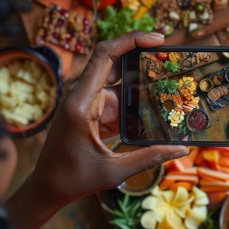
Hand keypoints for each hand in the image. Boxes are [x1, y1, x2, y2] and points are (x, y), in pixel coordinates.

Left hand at [6, 32, 189, 228]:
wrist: (47, 189)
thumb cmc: (73, 179)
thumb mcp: (114, 171)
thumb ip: (149, 158)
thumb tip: (181, 150)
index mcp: (82, 102)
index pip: (105, 56)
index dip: (131, 41)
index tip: (158, 40)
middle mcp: (83, 97)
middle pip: (114, 64)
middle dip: (142, 57)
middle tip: (171, 57)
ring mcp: (87, 104)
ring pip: (119, 86)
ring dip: (141, 86)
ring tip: (170, 85)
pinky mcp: (92, 114)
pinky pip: (117, 102)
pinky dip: (135, 104)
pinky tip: (155, 108)